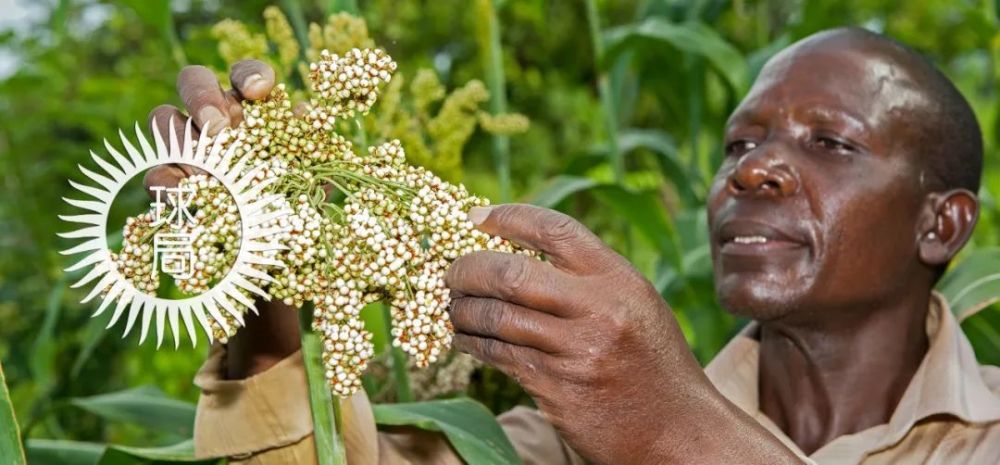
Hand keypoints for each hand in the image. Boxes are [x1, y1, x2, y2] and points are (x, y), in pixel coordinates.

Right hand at [143, 60, 299, 378]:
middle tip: (219, 128)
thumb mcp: (318, 187)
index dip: (250, 75)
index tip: (261, 92)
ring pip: (165, 120)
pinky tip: (184, 198)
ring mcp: (190, 150)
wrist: (277, 268)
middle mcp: (219, 121)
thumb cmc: (303, 215)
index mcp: (257, 112)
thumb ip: (316, 158)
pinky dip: (168, 183)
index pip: (247, 76)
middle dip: (203, 97)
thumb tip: (316, 131)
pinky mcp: (171, 186)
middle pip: (194, 82)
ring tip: (205, 164)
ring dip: (179, 134)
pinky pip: (158, 175)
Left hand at [445, 204, 800, 464]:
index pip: (555, 230)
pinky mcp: (556, 389)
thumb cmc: (654, 365)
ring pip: (496, 318)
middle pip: (511, 273)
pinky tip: (464, 339)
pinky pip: (499, 355)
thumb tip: (521, 251)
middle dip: (468, 269)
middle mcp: (598, 310)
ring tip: (451, 308)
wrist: (680, 432)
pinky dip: (472, 343)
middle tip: (451, 272)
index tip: (475, 215)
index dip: (509, 216)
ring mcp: (575, 352)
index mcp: (619, 280)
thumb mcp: (636, 305)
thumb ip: (589, 279)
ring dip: (462, 310)